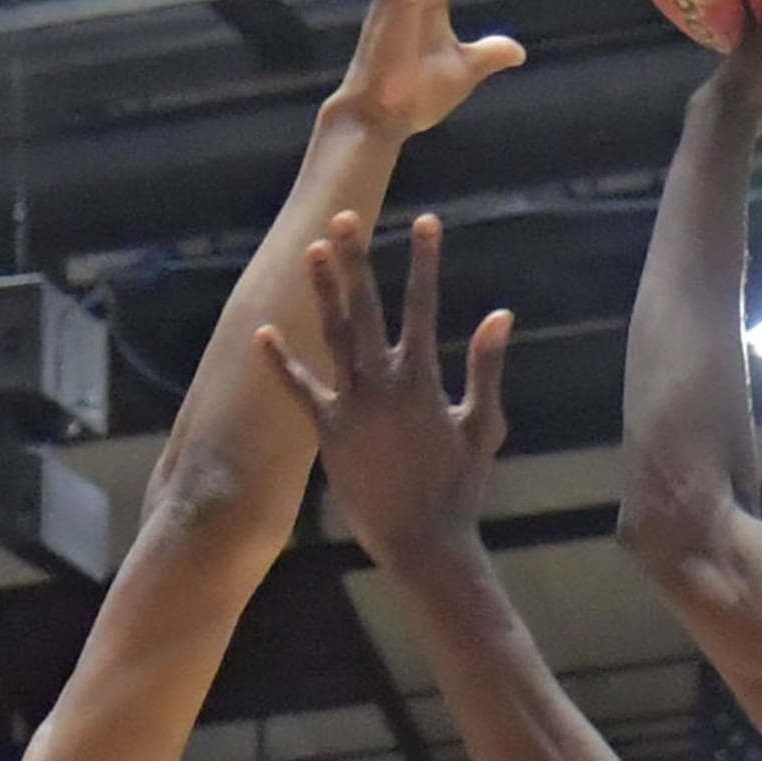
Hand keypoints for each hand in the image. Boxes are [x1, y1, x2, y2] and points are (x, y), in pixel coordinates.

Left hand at [262, 212, 508, 582]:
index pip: (423, 307)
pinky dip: (280, 364)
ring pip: (333, 339)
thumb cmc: (458, 488)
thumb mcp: (483, 426)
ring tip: (311, 250)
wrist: (422, 543)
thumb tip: (500, 314)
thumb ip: (487, 368)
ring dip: (322, 293)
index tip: (425, 220)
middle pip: (365, 310)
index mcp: (421, 381)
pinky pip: (299, 393)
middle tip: (343, 217)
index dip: (425, 261)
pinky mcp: (328, 435)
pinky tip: (261, 335)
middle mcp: (382, 387)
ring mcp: (352, 409)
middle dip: (355, 261)